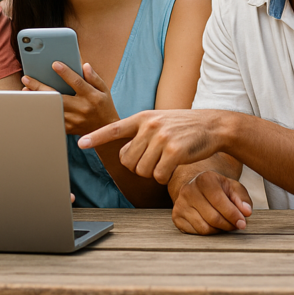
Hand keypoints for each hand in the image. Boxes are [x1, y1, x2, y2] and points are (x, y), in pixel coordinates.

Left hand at [22, 62, 119, 135]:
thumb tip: (84, 65)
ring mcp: (74, 120)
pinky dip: (42, 111)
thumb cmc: (103, 106)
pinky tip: (33, 104)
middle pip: (58, 96)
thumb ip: (94, 77)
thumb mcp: (103, 89)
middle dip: (40, 87)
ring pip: (51, 108)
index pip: (77, 82)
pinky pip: (52, 119)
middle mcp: (82, 108)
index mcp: (91, 96)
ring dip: (37, 99)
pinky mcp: (68, 127)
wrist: (105, 131)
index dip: (65, 73)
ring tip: (26, 90)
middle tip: (26, 79)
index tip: (54, 64)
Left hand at [78, 109, 225, 183]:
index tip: (81, 144)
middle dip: (136, 166)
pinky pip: (158, 175)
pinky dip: (163, 176)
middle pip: (127, 160)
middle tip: (152, 159)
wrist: (212, 125)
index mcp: (142, 118)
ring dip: (151, 172)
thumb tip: (122, 154)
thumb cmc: (182, 126)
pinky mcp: (175, 152)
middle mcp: (149, 126)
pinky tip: (173, 166)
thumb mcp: (157, 120)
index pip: (113, 128)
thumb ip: (139, 132)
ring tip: (164, 160)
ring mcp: (162, 138)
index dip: (96, 137)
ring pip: (141, 170)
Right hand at [171, 170, 251, 233]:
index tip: (242, 223)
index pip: (219, 201)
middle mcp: (188, 189)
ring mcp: (179, 203)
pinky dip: (207, 232)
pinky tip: (211, 224)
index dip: (233, 215)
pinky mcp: (176, 216)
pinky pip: (196, 232)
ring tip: (224, 223)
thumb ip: (242, 198)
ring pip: (204, 228)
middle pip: (213, 218)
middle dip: (228, 225)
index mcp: (204, 179)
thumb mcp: (233, 188)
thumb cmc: (219, 189)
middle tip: (235, 225)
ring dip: (218, 230)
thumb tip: (246, 212)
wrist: (198, 188)